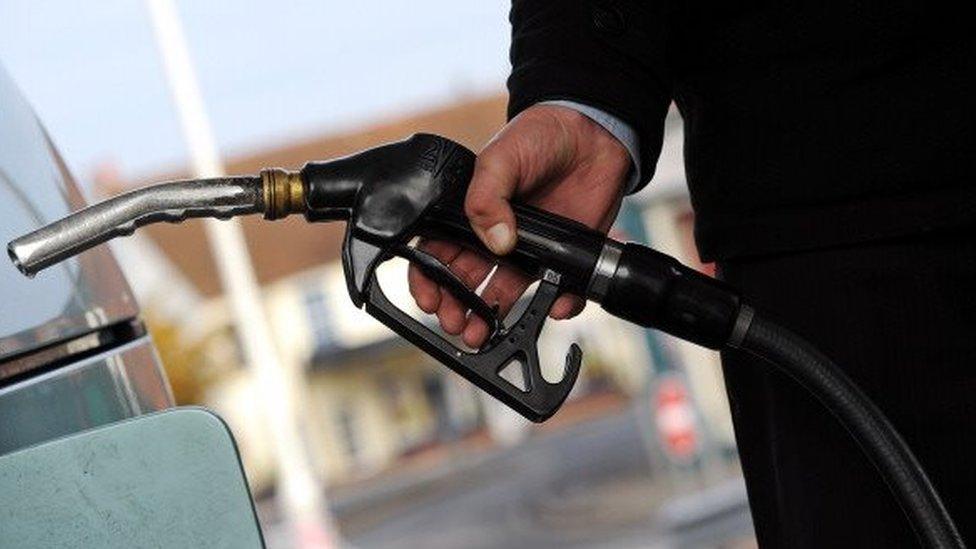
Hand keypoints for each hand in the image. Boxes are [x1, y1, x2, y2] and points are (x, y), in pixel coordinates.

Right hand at [408, 104, 631, 346]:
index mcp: (468, 213)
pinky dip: (557, 304)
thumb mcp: (501, 157)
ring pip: (502, 295)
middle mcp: (493, 236)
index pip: (436, 252)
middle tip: (456, 323)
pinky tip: (553, 306)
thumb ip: (486, 197)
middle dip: (455, 307)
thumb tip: (495, 241)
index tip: (429, 298)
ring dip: (491, 318)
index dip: (427, 278)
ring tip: (483, 333)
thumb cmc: (539, 135)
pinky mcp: (560, 256)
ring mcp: (526, 250)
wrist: (593, 133)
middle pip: (464, 283)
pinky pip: (556, 290)